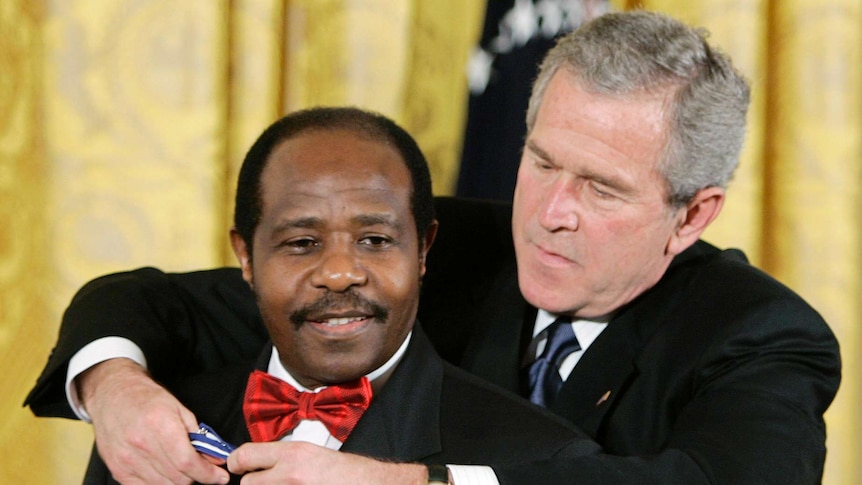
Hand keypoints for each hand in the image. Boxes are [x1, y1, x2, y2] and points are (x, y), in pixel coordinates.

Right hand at [78, 358, 229, 483]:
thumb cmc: (147, 399)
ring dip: (179, 481)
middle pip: (178, 478)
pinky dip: (160, 484)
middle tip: (202, 469)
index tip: (219, 477)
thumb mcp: (179, 409)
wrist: (112, 396)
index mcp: (161, 425)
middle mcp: (142, 445)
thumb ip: (199, 436)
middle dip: (196, 477)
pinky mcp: (118, 470)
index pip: (188, 462)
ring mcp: (127, 460)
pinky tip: (166, 473)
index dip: (207, 474)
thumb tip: (215, 458)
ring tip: (183, 468)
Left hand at [227, 441, 426, 483]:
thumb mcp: (310, 453)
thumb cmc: (344, 472)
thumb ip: (282, 457)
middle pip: (247, 483)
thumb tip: (255, 463)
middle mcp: (289, 475)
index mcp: (292, 454)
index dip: (236, 462)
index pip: (244, 455)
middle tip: (265, 482)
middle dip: (253, 484)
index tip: (238, 466)